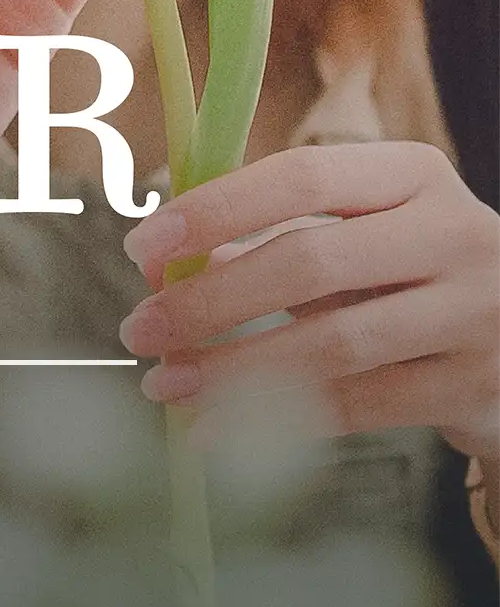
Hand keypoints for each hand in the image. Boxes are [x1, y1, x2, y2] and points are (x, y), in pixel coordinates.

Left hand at [122, 139, 499, 457]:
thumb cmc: (408, 274)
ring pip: (332, 344)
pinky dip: (278, 423)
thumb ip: (266, 242)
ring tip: (166, 384)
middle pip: (309, 262)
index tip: (143, 247)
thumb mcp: (354, 239)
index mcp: (414, 175)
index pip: (302, 177)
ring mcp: (476, 313)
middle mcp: (456, 234)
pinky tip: (217, 430)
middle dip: (209, 301)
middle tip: (140, 330)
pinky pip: (360, 405)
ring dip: (233, 369)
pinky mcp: (475, 386)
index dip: (215, 210)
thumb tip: (159, 269)